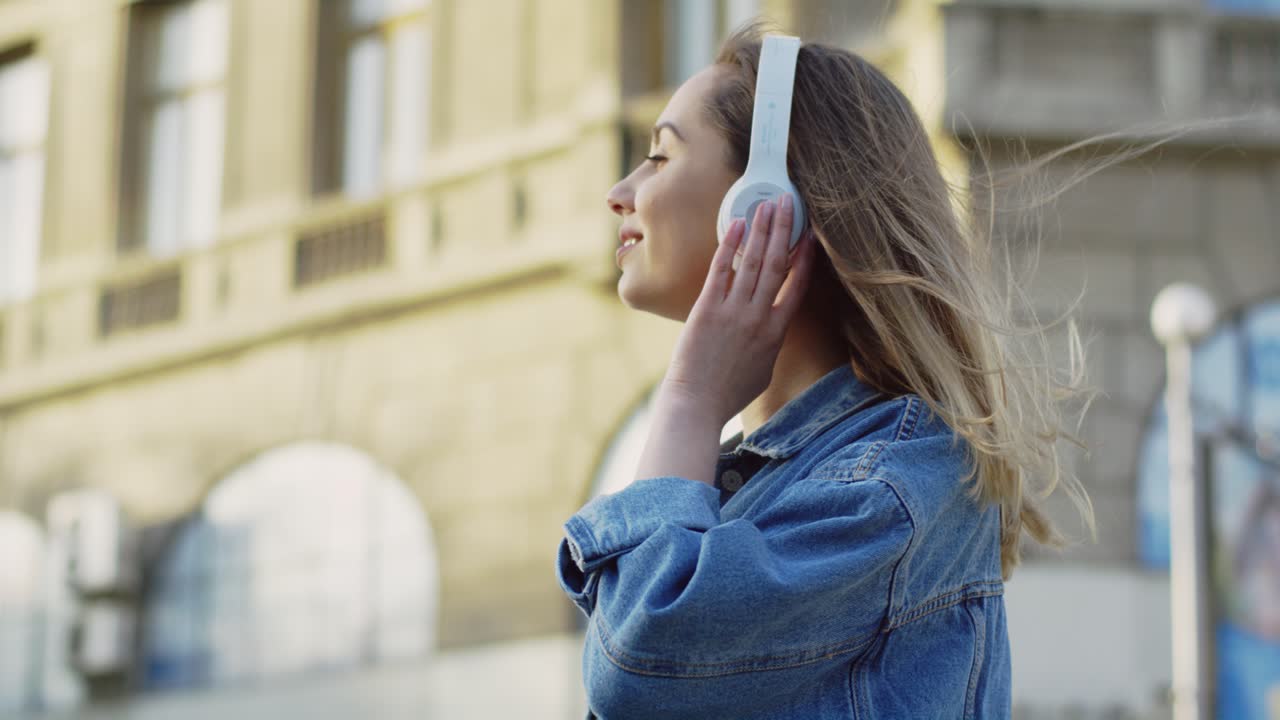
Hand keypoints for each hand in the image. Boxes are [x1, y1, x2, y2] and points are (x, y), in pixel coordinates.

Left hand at [658, 194, 816, 429]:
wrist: (698, 403)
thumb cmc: (728, 393)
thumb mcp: (762, 369)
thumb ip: (770, 343)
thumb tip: (772, 327)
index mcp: (776, 333)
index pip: (797, 286)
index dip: (806, 258)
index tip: (810, 236)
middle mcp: (759, 317)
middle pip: (777, 265)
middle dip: (784, 230)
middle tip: (788, 202)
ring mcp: (734, 312)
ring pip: (754, 262)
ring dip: (761, 230)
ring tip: (767, 205)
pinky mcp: (707, 309)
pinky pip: (722, 270)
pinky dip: (730, 246)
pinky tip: (736, 225)